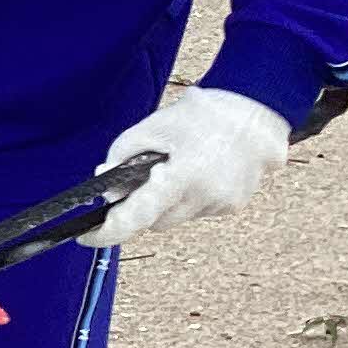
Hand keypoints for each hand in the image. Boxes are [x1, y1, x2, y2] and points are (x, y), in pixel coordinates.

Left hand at [84, 85, 289, 246]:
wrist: (260, 110)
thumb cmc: (205, 114)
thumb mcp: (152, 126)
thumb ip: (121, 156)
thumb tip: (106, 186)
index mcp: (182, 177)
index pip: (136, 218)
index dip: (107, 233)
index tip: (87, 237)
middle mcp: (205, 198)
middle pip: (154, 220)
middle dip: (142, 205)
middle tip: (141, 177)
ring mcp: (223, 205)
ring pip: (176, 217)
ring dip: (167, 201)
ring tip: (178, 165)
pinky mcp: (234, 205)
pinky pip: (197, 210)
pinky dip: (189, 196)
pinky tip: (198, 170)